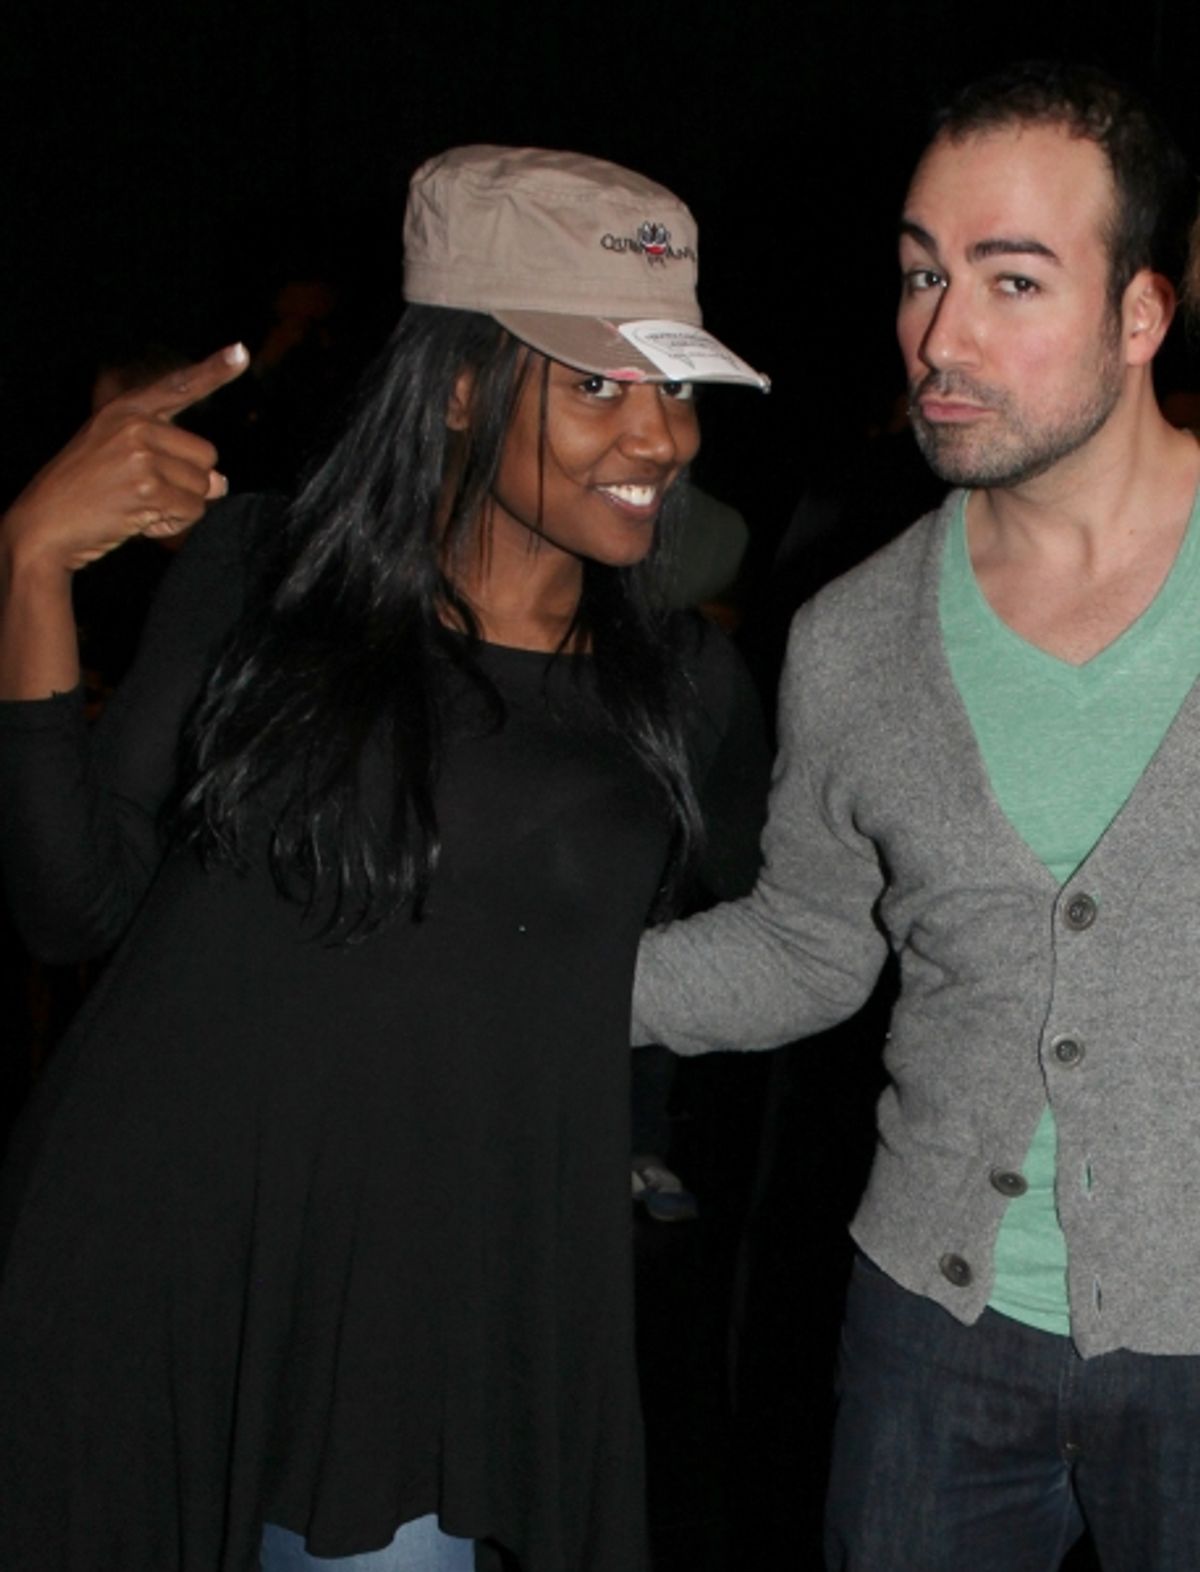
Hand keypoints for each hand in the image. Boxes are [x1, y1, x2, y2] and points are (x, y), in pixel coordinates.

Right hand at [2, 343, 248, 576]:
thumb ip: (171, 460)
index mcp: (126, 411)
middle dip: (190, 483)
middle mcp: (135, 425)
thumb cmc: (84, 494)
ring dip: (180, 507)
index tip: (241, 352)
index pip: (179, 387)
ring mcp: (140, 455)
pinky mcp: (146, 487)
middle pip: (206, 456)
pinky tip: (141, 522)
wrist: (44, 524)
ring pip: (203, 487)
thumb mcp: (118, 458)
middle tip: (148, 493)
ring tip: (138, 507)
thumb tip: (223, 483)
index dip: (214, 370)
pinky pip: (191, 510)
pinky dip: (173, 524)